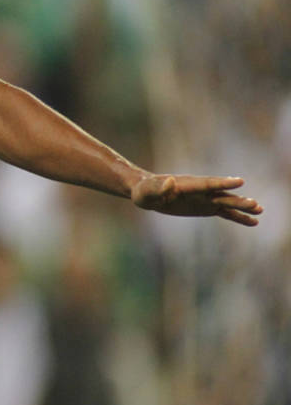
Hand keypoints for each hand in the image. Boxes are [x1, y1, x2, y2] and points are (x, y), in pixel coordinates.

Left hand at [131, 175, 262, 226]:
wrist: (147, 193)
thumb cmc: (144, 191)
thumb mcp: (148, 192)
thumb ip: (159, 188)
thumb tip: (168, 181)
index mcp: (187, 185)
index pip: (207, 184)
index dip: (222, 183)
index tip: (239, 181)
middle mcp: (200, 191)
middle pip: (221, 194)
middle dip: (237, 199)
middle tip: (255, 204)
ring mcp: (204, 199)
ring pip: (226, 202)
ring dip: (242, 206)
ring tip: (260, 210)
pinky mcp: (205, 207)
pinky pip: (225, 213)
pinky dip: (238, 217)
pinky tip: (253, 222)